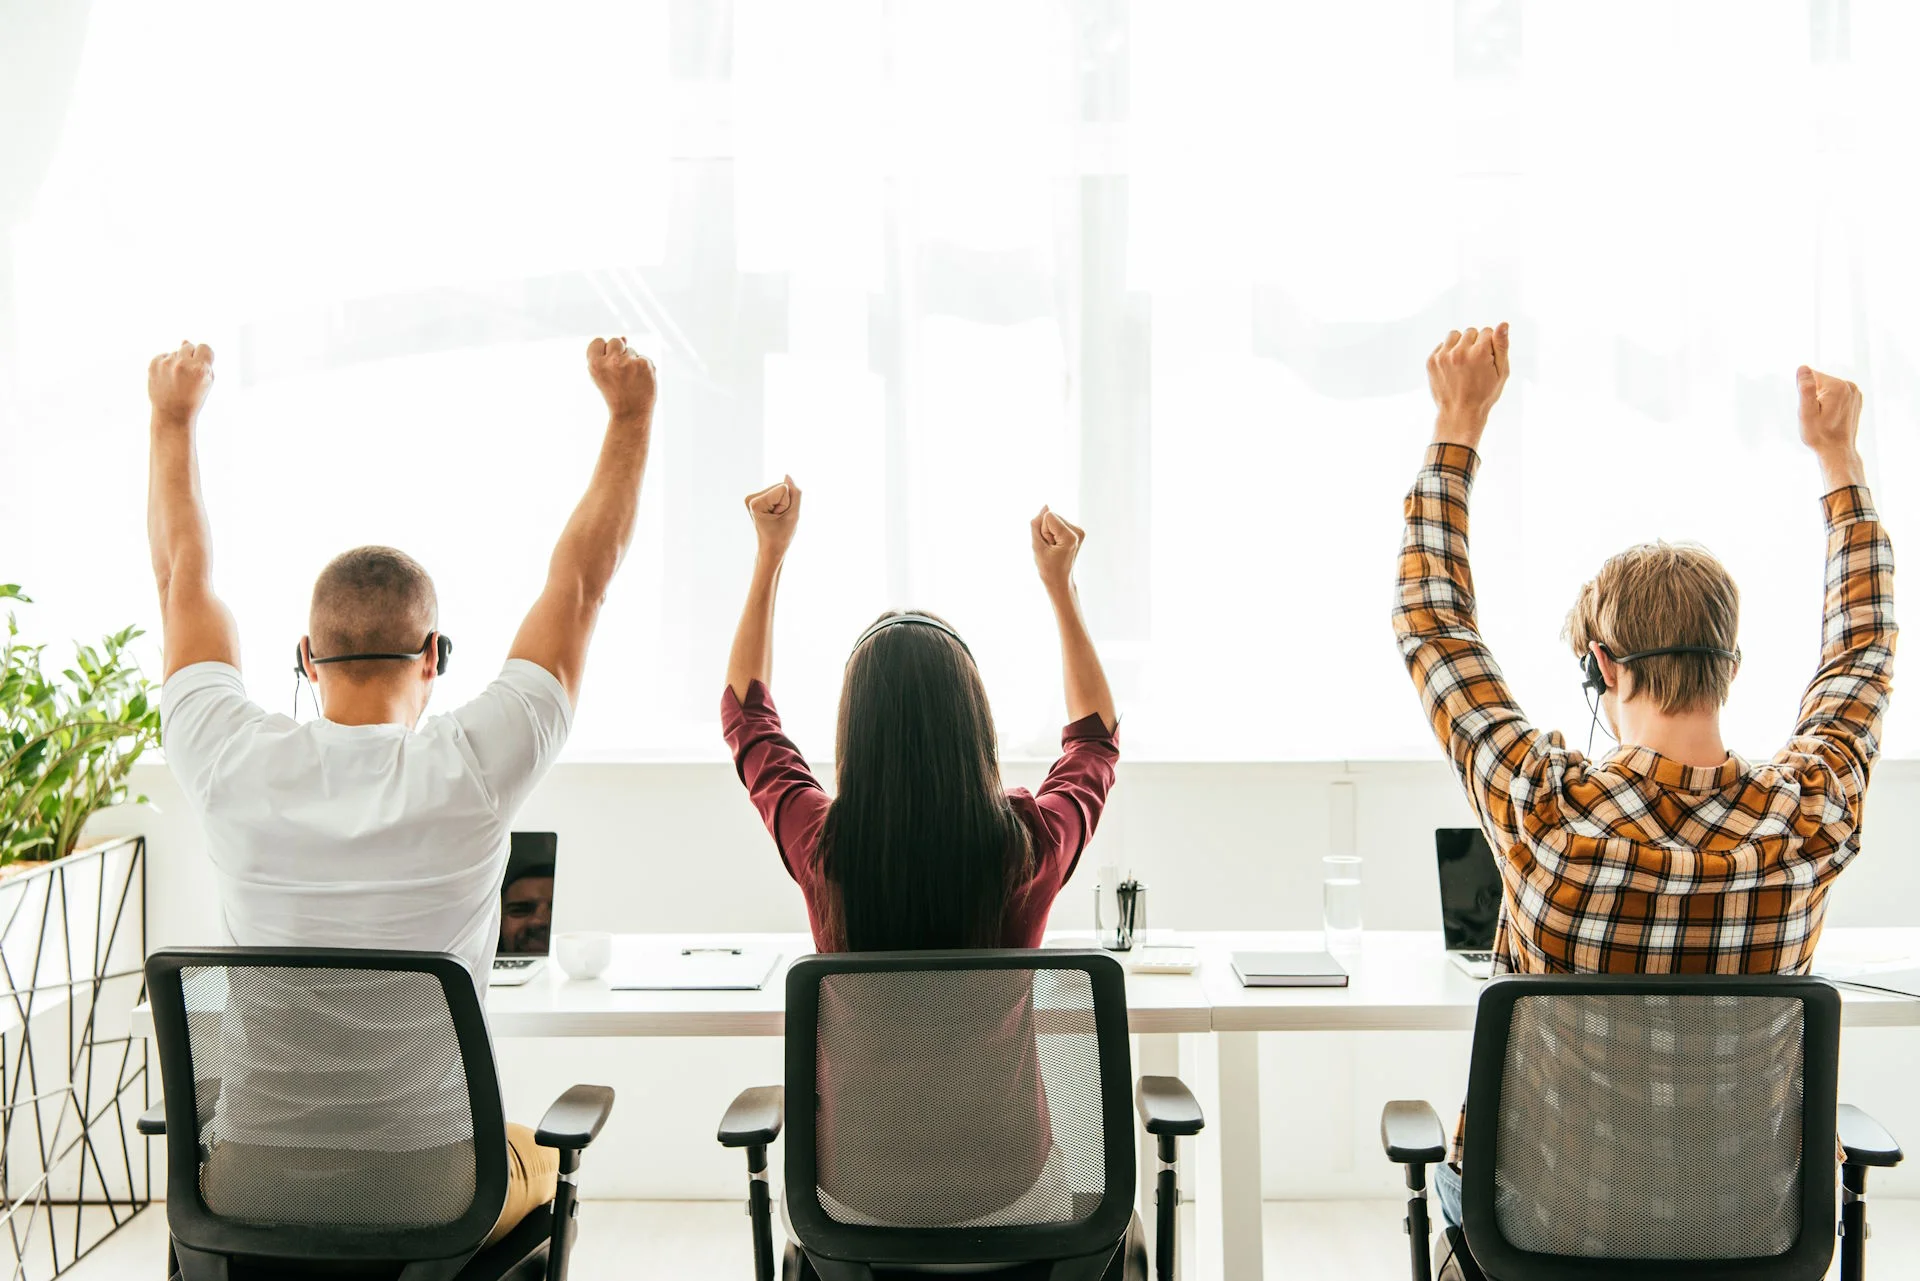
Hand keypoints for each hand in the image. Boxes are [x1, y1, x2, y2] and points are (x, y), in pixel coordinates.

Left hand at [148, 341, 214, 425]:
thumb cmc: (193, 398)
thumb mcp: (206, 381)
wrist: (172, 414)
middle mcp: (183, 364)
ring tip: (176, 379)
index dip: (203, 356)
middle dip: (189, 357)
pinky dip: (166, 364)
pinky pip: (163, 356)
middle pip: (188, 346)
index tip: (201, 366)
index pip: (204, 347)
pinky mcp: (154, 364)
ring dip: (177, 361)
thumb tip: (184, 341)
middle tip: (187, 374)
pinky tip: (168, 378)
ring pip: (175, 352)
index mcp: (200, 369)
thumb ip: (202, 361)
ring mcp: (167, 363)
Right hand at [587, 336, 657, 421]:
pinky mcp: (644, 364)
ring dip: (632, 362)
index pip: (598, 342)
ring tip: (630, 380)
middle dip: (619, 352)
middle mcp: (611, 361)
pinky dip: (644, 368)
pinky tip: (640, 381)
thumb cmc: (615, 394)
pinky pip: (643, 358)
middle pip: (616, 341)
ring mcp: (629, 362)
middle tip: (621, 373)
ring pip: (631, 350)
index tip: (607, 363)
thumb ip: (607, 355)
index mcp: (595, 365)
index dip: (604, 351)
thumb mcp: (602, 375)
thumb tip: (625, 337)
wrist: (630, 414)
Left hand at [744, 476, 801, 563]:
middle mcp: (750, 498)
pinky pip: (777, 492)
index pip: (783, 489)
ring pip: (780, 489)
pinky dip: (780, 503)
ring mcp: (751, 498)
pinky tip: (774, 514)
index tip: (780, 519)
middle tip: (779, 519)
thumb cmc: (782, 535)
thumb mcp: (794, 515)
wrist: (771, 548)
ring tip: (777, 518)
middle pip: (780, 487)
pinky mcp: (756, 498)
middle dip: (785, 503)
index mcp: (755, 503)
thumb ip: (795, 493)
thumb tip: (787, 475)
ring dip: (783, 503)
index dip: (787, 505)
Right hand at [1031, 506, 1083, 594]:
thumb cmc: (1047, 567)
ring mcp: (1080, 531)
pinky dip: (1054, 533)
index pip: (1049, 516)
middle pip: (1052, 516)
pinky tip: (1057, 545)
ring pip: (1054, 518)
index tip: (1048, 546)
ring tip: (1054, 548)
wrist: (1059, 580)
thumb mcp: (1037, 545)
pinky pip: (1058, 522)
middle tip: (1051, 548)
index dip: (1043, 531)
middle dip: (1046, 531)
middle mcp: (1079, 531)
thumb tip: (1046, 505)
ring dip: (1050, 532)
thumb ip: (1037, 524)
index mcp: (1071, 536)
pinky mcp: (1077, 531)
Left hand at [1427, 323, 1509, 448]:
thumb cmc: (1484, 394)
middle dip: (1475, 343)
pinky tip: (1452, 368)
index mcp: (1480, 352)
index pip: (1488, 331)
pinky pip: (1442, 345)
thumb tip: (1503, 324)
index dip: (1490, 346)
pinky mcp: (1431, 361)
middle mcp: (1460, 351)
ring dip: (1460, 344)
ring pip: (1454, 335)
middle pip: (1471, 331)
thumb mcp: (1501, 372)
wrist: (1459, 414)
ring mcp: (1443, 356)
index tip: (1487, 361)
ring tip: (1463, 363)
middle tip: (1475, 364)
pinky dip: (1447, 353)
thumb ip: (1502, 346)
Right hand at [1797, 365, 1865, 489]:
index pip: (1811, 375)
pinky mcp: (1856, 399)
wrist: (1837, 451)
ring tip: (1824, 418)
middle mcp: (1850, 386)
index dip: (1805, 393)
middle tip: (1816, 416)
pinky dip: (1830, 403)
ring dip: (1822, 400)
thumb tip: (1803, 368)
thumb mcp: (1806, 413)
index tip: (1811, 410)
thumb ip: (1805, 389)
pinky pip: (1836, 394)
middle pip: (1821, 381)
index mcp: (1837, 386)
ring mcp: (1856, 392)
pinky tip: (1831, 417)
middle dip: (1814, 396)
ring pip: (1828, 388)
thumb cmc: (1819, 435)